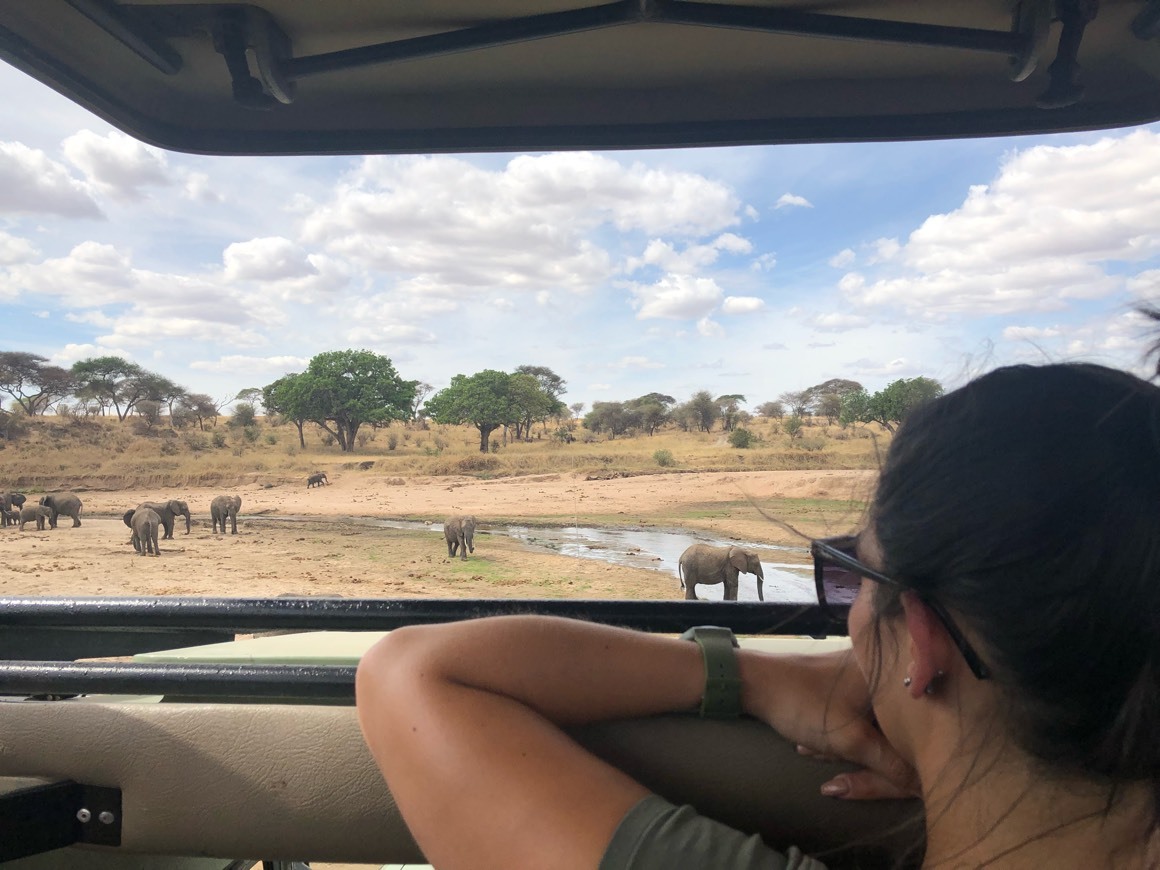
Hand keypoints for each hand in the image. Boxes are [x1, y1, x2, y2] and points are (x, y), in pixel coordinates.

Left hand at [740, 649, 917, 799]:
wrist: (753, 682)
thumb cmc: (803, 703)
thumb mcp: (850, 741)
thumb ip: (891, 766)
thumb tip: (923, 787)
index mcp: (893, 676)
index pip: (918, 732)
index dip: (902, 766)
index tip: (882, 780)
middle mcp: (885, 672)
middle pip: (895, 734)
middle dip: (865, 760)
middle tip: (834, 770)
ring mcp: (865, 676)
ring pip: (874, 729)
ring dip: (847, 750)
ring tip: (813, 750)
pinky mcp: (847, 685)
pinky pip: (858, 719)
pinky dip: (839, 736)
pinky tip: (811, 746)